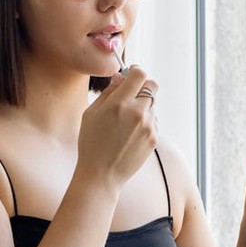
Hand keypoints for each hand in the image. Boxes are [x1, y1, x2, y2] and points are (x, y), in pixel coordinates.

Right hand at [77, 66, 158, 189]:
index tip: (130, 75)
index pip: (139, 74)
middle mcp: (137, 112)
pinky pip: (154, 121)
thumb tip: (120, 77)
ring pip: (152, 104)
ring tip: (126, 122)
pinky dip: (145, 122)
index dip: (135, 72)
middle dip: (143, 86)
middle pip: (152, 85)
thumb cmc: (91, 143)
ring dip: (143, 106)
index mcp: (119, 103)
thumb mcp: (91, 113)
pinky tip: (130, 134)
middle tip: (132, 94)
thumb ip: (108, 92)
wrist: (101, 175)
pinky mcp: (154, 138)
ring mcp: (148, 126)